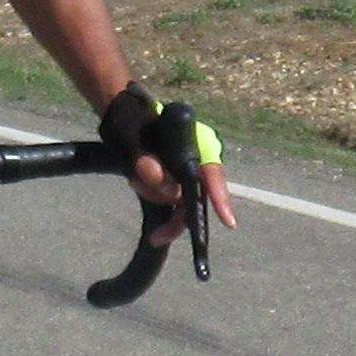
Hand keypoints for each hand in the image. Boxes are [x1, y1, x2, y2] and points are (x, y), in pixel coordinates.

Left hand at [104, 90, 235, 236]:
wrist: (126, 117)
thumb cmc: (135, 121)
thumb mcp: (136, 136)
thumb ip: (144, 157)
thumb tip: (153, 176)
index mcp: (198, 140)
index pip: (212, 172)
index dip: (220, 198)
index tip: (229, 222)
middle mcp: (199, 158)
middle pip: (196, 196)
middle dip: (176, 217)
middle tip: (156, 238)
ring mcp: (188, 169)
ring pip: (178, 199)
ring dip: (154, 195)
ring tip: (134, 179)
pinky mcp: (176, 177)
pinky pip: (168, 197)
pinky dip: (152, 194)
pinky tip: (137, 180)